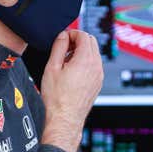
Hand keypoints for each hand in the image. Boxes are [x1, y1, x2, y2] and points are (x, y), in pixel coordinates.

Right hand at [40, 30, 103, 151]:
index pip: (84, 35)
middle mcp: (97, 66)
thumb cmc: (57, 98)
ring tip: (66, 61)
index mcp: (86, 60)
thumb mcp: (52, 67)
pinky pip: (95, 65)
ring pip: (94, 53)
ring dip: (82, 51)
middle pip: (92, 42)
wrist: (65, 119)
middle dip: (78, 40)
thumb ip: (59, 47)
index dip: (72, 33)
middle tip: (64, 47)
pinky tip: (72, 71)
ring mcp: (99, 75)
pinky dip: (86, 62)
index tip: (63, 38)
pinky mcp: (98, 83)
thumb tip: (63, 35)